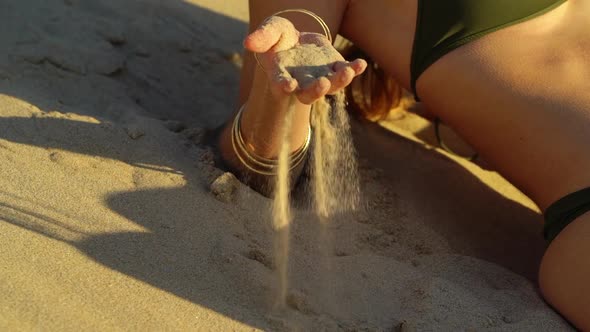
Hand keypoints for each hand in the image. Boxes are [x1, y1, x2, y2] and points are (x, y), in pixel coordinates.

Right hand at [244, 16, 366, 103]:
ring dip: (339, 82)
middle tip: (321, 84)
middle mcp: (302, 84)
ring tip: (348, 72)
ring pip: (330, 87)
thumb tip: (248, 42)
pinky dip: (354, 70)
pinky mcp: (335, 70)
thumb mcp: (271, 32)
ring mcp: (320, 79)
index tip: (288, 86)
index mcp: (282, 77)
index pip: (281, 85)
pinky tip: (361, 64)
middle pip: (308, 94)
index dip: (283, 86)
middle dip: (315, 90)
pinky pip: (346, 73)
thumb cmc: (280, 38)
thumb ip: (262, 37)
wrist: (298, 41)